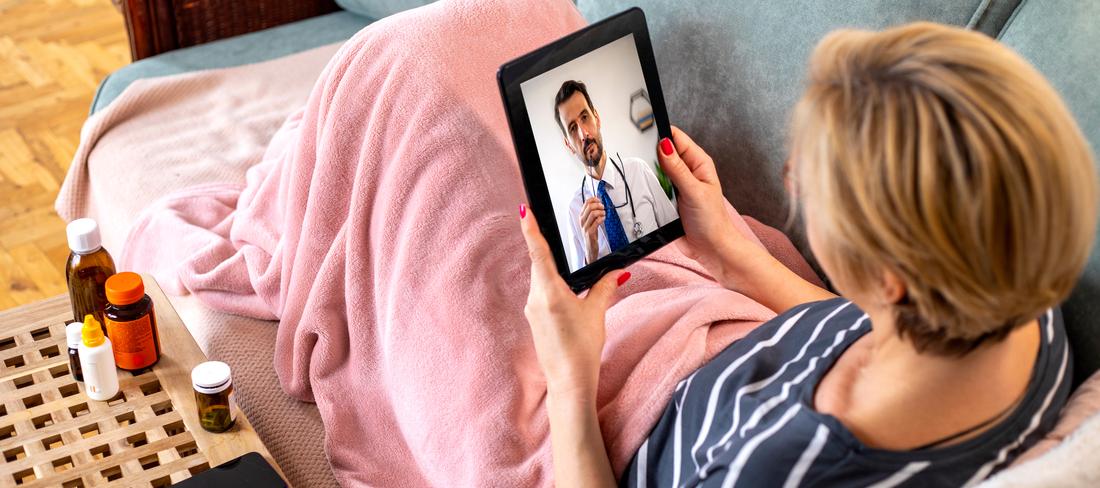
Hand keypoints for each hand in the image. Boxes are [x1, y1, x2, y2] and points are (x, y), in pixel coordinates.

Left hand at [520, 204, 628, 396]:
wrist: (568, 381)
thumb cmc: (581, 349)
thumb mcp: (597, 312)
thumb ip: (606, 287)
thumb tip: (618, 271)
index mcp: (550, 292)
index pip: (538, 253)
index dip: (531, 229)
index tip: (523, 210)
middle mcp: (535, 298)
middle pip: (539, 264)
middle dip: (548, 249)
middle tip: (553, 229)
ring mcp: (532, 309)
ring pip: (540, 278)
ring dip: (552, 270)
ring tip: (569, 266)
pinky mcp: (534, 318)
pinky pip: (541, 292)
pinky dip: (552, 284)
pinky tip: (567, 290)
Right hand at [579, 197, 604, 263]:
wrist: (590, 246)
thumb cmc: (592, 233)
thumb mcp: (590, 221)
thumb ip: (593, 212)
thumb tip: (598, 202)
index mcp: (581, 216)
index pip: (586, 203)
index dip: (594, 200)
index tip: (599, 201)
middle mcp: (582, 221)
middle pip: (590, 207)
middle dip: (599, 205)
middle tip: (603, 207)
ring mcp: (585, 227)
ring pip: (593, 213)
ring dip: (601, 212)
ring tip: (604, 214)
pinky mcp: (590, 232)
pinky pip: (596, 222)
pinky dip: (602, 218)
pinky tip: (603, 219)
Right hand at [657, 127, 759, 288]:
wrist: (710, 249)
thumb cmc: (711, 221)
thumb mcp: (693, 191)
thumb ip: (677, 169)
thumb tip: (663, 145)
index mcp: (698, 163)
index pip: (677, 138)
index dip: (661, 133)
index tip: (644, 131)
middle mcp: (687, 172)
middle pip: (663, 153)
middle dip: (651, 154)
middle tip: (639, 157)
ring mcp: (677, 186)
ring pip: (656, 172)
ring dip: (649, 174)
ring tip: (642, 177)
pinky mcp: (668, 200)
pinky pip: (653, 189)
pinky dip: (648, 189)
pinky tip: (644, 191)